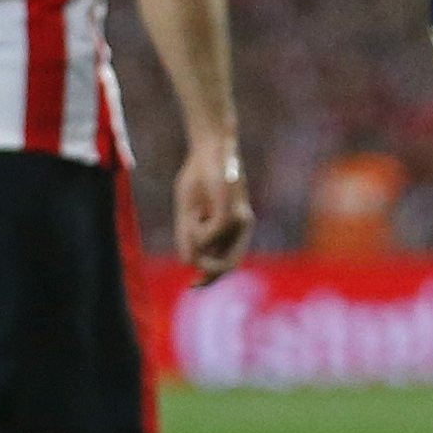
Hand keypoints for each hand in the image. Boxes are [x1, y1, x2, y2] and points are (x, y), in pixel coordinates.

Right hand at [173, 132, 253, 283]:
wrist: (208, 147)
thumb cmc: (199, 177)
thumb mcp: (189, 212)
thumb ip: (190, 237)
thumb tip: (189, 263)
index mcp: (236, 227)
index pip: (229, 262)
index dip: (212, 277)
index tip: (193, 285)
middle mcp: (243, 225)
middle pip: (229, 265)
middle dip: (208, 272)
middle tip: (191, 276)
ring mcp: (240, 218)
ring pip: (216, 250)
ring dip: (197, 245)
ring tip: (189, 220)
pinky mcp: (232, 208)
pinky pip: (212, 233)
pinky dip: (198, 230)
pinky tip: (192, 213)